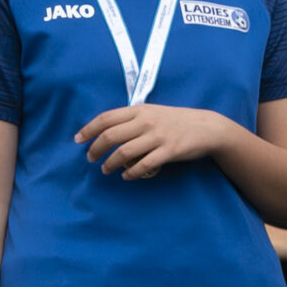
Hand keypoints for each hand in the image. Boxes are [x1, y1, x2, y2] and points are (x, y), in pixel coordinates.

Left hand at [77, 104, 230, 178]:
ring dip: (110, 164)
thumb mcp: (154, 112)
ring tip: (106, 170)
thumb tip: (108, 131)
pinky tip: (127, 176)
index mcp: (140, 110)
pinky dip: (132, 173)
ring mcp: (158, 137)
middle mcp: (146, 122)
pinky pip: (145, 165)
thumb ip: (133, 119)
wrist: (208, 128)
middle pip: (111, 136)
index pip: (106, 118)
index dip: (88, 129)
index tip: (78, 140)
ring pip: (124, 152)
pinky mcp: (169, 151)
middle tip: (91, 158)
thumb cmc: (178, 121)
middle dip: (96, 149)